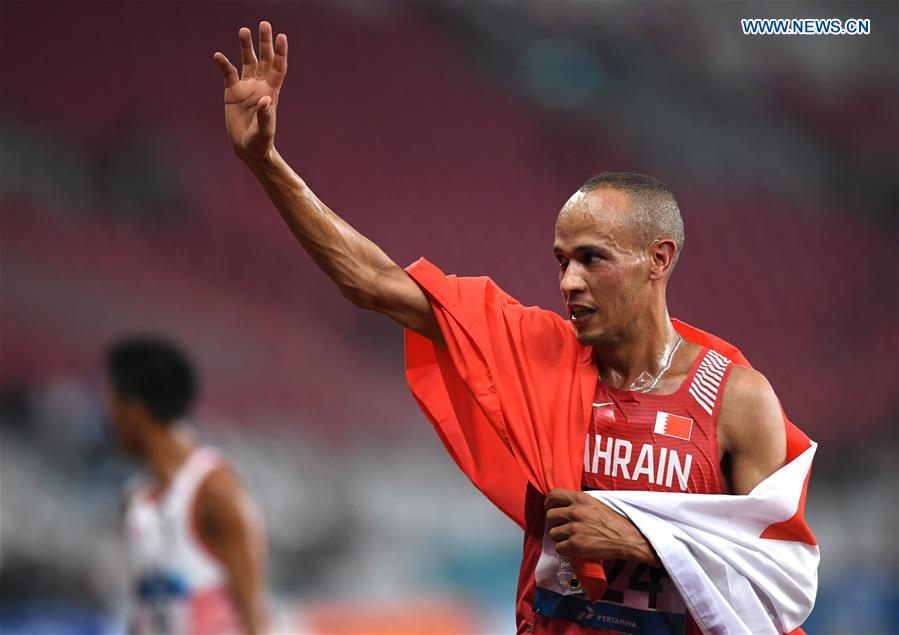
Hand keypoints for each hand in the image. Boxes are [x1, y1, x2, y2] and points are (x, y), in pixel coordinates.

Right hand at [213, 21, 287, 161]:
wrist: (248, 148)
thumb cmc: (261, 141)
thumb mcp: (265, 131)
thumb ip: (265, 116)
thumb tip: (265, 100)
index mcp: (272, 92)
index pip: (279, 68)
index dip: (281, 52)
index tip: (282, 37)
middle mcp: (260, 85)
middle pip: (265, 59)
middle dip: (265, 42)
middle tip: (264, 24)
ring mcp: (246, 87)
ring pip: (247, 62)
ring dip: (246, 47)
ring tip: (244, 30)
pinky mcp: (232, 92)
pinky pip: (228, 74)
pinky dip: (223, 64)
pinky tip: (218, 55)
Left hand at [545, 489, 659, 565]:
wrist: (627, 538)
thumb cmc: (614, 522)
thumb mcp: (596, 503)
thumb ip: (580, 503)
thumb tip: (564, 506)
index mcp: (581, 499)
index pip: (554, 494)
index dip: (549, 502)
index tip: (550, 507)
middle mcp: (575, 512)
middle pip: (549, 515)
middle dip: (553, 522)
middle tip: (560, 526)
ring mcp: (574, 528)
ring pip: (552, 533)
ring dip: (559, 537)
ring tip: (569, 538)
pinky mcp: (575, 545)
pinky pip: (558, 548)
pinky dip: (564, 549)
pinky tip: (573, 548)